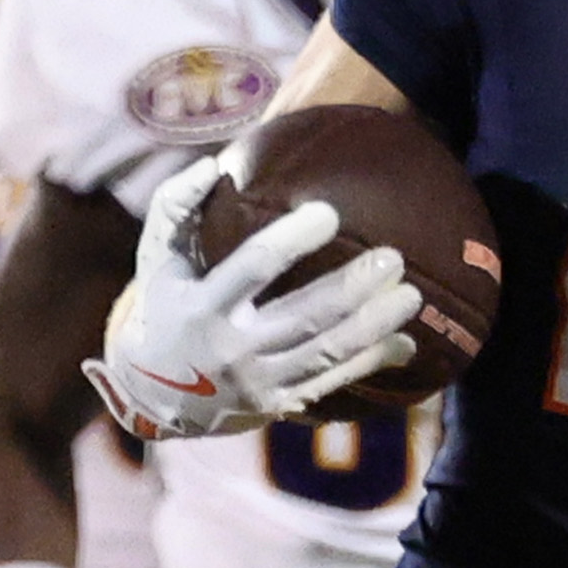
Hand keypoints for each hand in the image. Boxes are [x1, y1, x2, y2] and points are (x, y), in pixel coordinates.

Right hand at [84, 157, 419, 437]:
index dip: (293, 240)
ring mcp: (259, 381)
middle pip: (304, 316)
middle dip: (353, 288)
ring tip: (412, 295)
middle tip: (393, 258)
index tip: (330, 213)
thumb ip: (176, 205)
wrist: (156, 395)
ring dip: (375, 325)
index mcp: (203, 306)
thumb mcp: (156, 257)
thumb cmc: (165, 307)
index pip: (254, 267)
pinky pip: (334, 380)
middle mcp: (233, 349)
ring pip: (327, 352)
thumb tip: (215, 166)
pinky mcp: (280, 402)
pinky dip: (373, 361)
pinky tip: (405, 340)